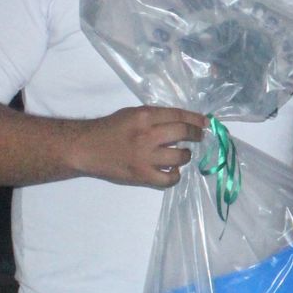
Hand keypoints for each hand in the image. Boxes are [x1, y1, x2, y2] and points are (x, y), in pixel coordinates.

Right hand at [71, 106, 207, 187]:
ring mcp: (145, 157)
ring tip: (183, 154)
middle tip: (198, 137)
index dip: (196, 119)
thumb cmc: (109, 128)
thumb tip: (182, 121)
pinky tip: (172, 171)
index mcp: (144, 116)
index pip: (178, 115)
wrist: (86, 148)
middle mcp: (147, 135)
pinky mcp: (142, 175)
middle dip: (196, 135)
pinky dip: (175, 176)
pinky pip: (169, 179)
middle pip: (183, 133)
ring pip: (180, 156)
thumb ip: (155, 116)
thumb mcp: (132, 114)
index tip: (206, 123)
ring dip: (186, 155)